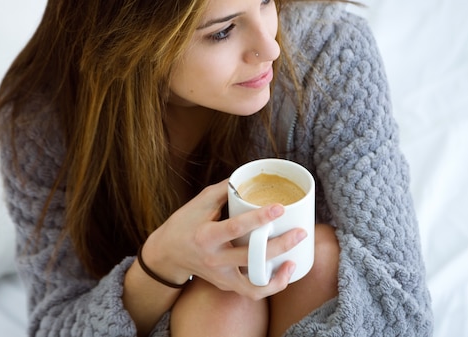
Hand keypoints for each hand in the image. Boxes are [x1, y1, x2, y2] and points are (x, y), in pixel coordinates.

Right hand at [142, 179, 306, 299]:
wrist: (166, 254)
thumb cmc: (184, 223)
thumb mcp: (200, 202)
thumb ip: (225, 190)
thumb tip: (249, 176)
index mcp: (206, 235)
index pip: (235, 227)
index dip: (259, 218)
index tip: (280, 207)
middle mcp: (214, 259)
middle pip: (251, 257)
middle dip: (279, 246)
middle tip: (300, 232)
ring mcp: (220, 276)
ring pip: (253, 283)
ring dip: (278, 274)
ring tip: (294, 258)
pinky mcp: (225, 285)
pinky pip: (252, 291)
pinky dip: (271, 285)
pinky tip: (285, 271)